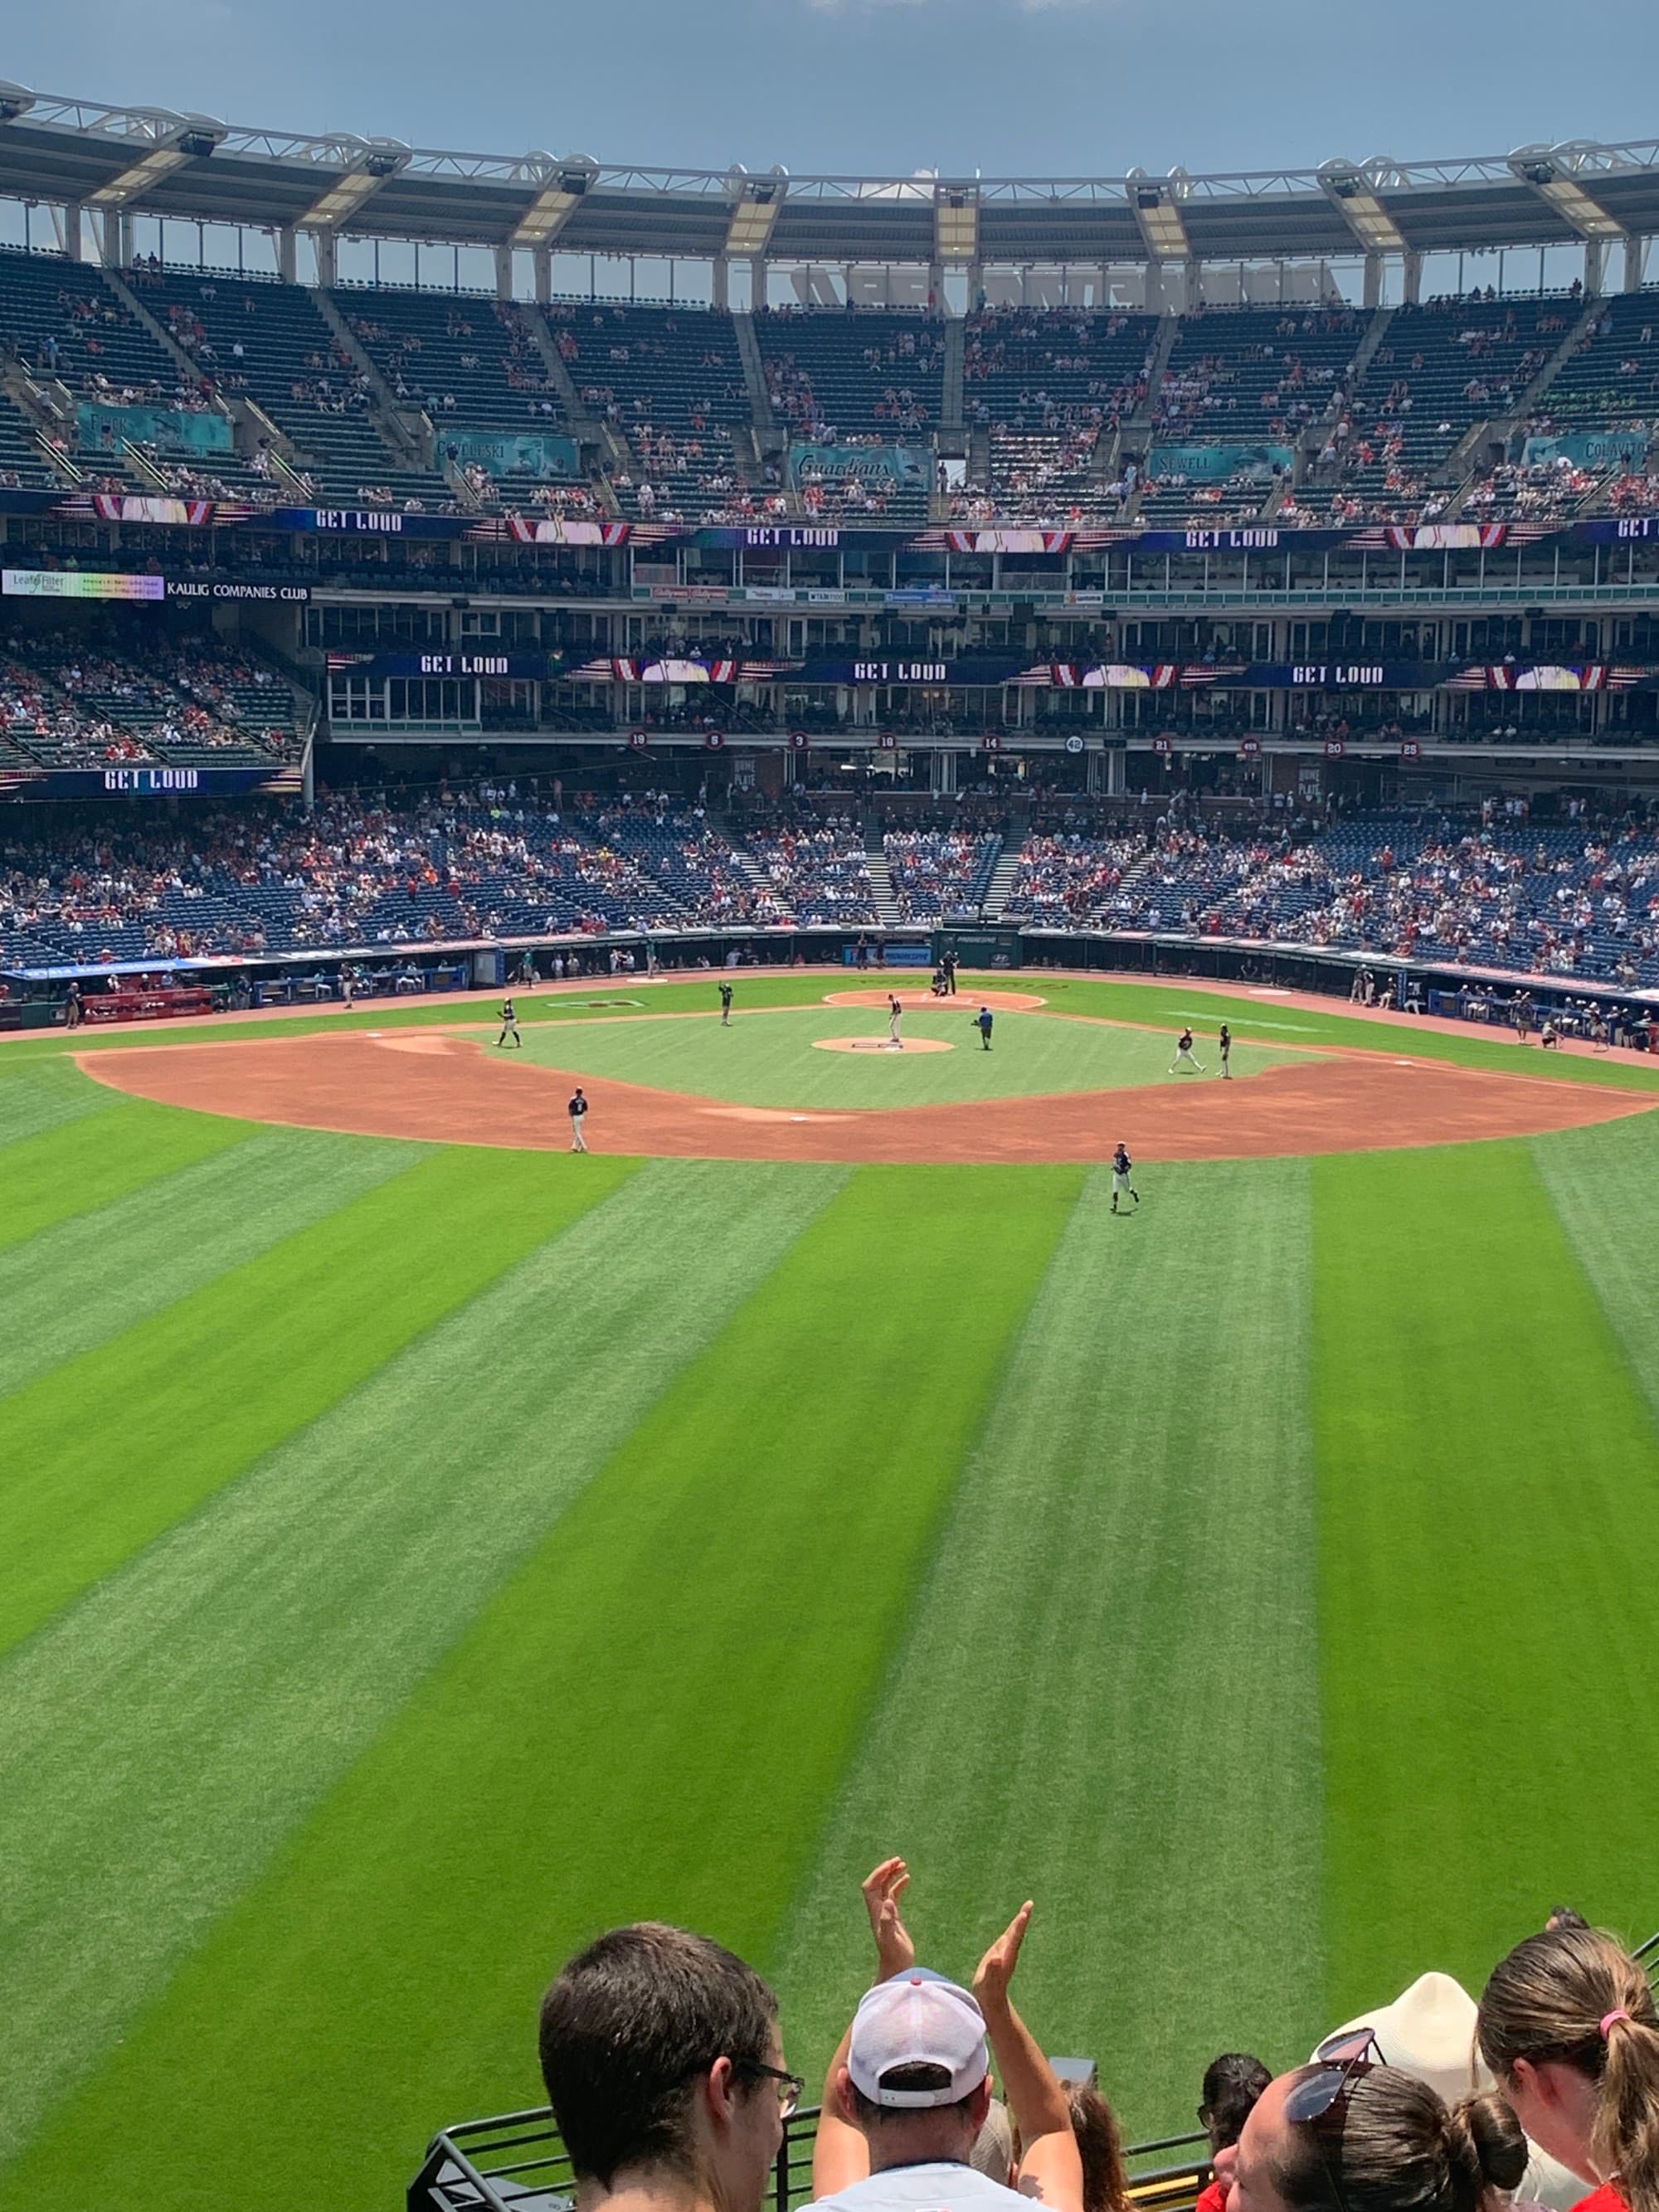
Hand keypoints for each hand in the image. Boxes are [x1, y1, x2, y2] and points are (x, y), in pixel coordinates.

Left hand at [862, 1857, 915, 1981]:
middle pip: (877, 1884)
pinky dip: (899, 1885)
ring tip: (903, 1864)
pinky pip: (894, 1895)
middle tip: (898, 1860)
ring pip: (886, 1888)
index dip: (878, 1874)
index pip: (870, 1886)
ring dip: (892, 1875)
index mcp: (875, 1912)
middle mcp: (878, 1910)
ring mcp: (886, 1913)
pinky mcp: (894, 1917)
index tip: (890, 1865)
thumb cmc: (894, 1956)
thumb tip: (889, 1901)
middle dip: (885, 1870)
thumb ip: (889, 1920)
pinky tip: (907, 1878)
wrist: (897, 1969)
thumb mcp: (891, 1938)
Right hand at [973, 1900, 1032, 2009]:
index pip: (1014, 1938)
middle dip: (1023, 1919)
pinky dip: (1013, 1928)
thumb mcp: (988, 1981)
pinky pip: (1009, 1938)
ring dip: (1020, 1921)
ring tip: (1026, 1908)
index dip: (1018, 1926)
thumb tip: (997, 1958)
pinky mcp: (1001, 1955)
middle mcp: (1009, 1954)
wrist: (991, 2000)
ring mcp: (1006, 1954)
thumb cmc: (988, 1991)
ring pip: (1015, 1934)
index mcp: (1007, 1958)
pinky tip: (1015, 1924)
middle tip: (1029, 1904)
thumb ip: (993, 1970)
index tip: (1024, 1914)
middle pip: (1017, 1933)